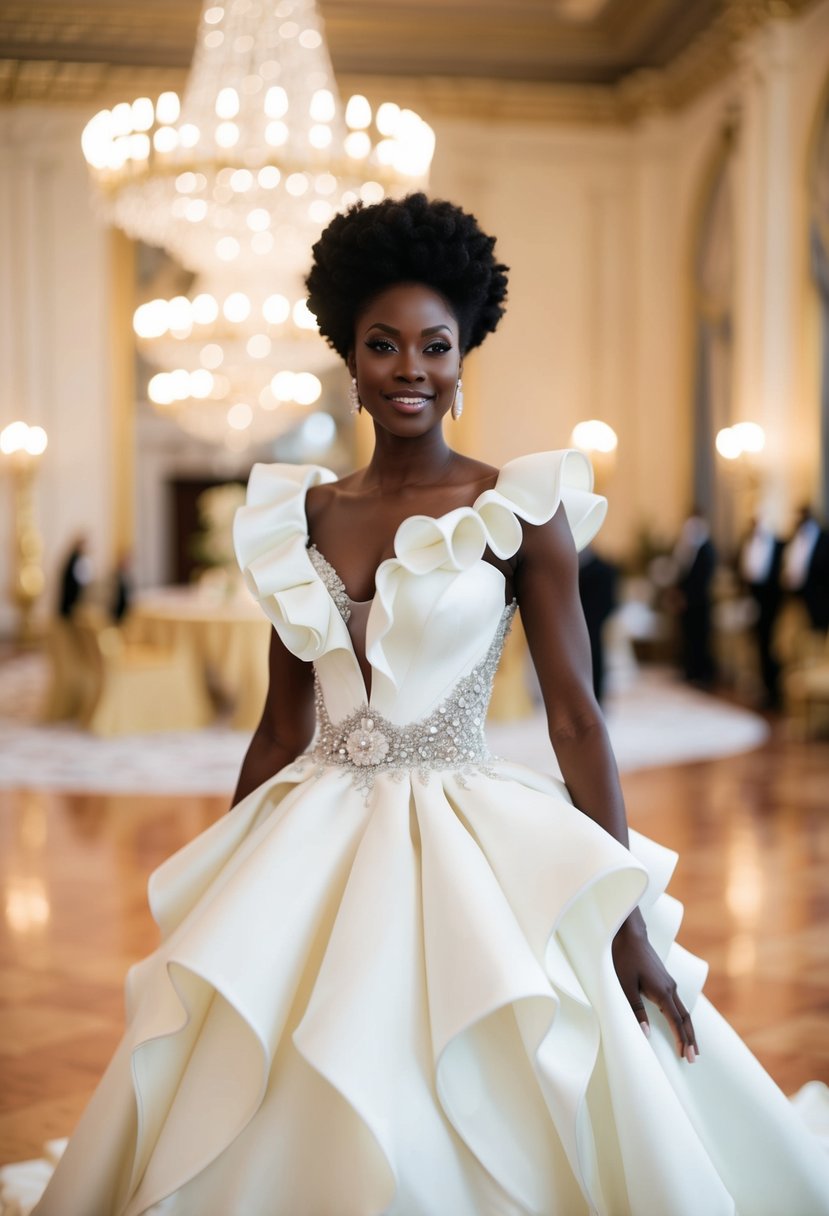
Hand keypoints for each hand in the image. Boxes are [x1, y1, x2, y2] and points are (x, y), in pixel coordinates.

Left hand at [612, 911, 698, 1062]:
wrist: (629, 934)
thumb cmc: (624, 959)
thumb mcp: (625, 986)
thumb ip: (635, 1010)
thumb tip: (646, 1034)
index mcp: (662, 992)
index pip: (676, 1022)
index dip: (681, 1040)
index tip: (685, 1056)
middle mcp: (670, 988)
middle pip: (686, 1018)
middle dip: (690, 1039)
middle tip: (694, 1058)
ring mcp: (669, 983)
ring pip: (684, 1010)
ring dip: (689, 1029)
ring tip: (693, 1046)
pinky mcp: (665, 979)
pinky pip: (678, 1003)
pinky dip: (683, 1018)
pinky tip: (681, 1023)